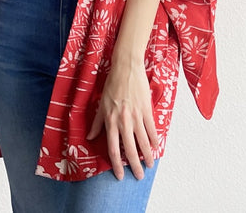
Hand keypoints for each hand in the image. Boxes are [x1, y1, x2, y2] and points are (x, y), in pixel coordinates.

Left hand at [86, 59, 158, 179]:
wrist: (126, 68)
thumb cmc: (112, 84)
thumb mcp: (101, 104)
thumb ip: (97, 123)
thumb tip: (89, 137)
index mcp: (110, 122)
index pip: (113, 149)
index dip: (116, 165)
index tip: (119, 176)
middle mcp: (123, 122)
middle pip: (129, 150)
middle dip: (134, 166)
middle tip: (139, 176)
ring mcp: (136, 117)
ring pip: (143, 142)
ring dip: (147, 156)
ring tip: (149, 165)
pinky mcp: (146, 110)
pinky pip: (151, 129)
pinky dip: (155, 140)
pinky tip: (156, 147)